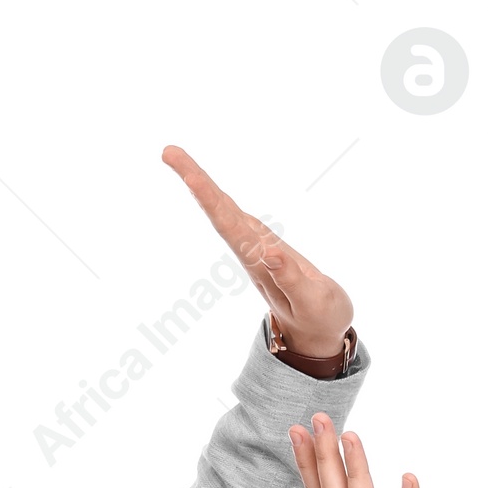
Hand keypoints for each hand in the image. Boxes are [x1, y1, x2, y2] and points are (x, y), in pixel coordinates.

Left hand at [161, 144, 352, 366]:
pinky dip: (215, 198)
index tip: (188, 176)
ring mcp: (256, 248)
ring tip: (174, 156)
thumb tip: (270, 252)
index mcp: (260, 263)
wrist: (317, 336)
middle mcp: (252, 252)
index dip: (209, 199)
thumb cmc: (319, 319)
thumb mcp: (314, 302)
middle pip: (220, 212)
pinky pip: (235, 216)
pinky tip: (200, 185)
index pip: (230, 226)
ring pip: (224, 211)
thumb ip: (292, 280)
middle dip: (195, 180)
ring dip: (199, 184)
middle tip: (168, 151)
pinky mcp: (263, 245)